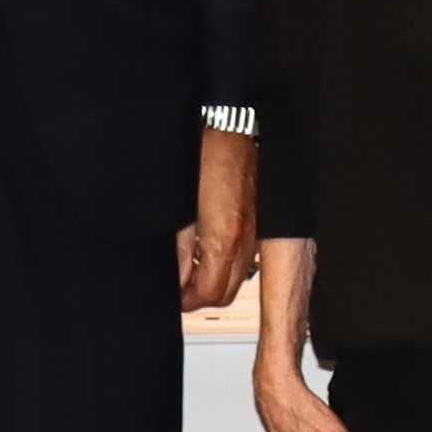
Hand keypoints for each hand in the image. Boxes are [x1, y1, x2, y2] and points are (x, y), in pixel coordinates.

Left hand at [178, 124, 260, 314]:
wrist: (236, 131)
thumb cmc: (208, 158)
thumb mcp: (182, 208)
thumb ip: (180, 247)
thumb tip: (177, 277)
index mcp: (223, 239)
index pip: (206, 293)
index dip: (185, 300)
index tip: (173, 295)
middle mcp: (244, 243)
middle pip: (222, 295)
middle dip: (199, 296)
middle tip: (180, 286)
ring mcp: (255, 236)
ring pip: (235, 280)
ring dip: (213, 281)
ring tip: (193, 268)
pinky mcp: (258, 227)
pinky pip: (244, 260)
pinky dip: (225, 264)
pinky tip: (210, 249)